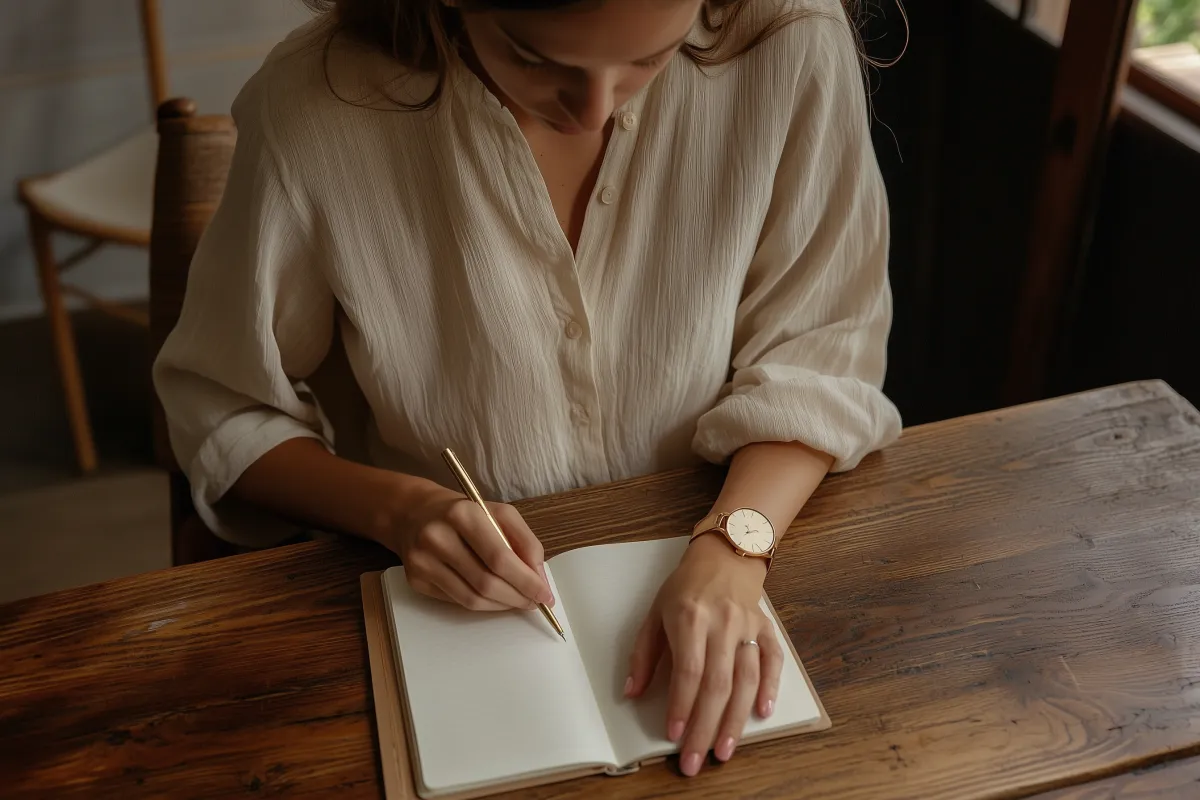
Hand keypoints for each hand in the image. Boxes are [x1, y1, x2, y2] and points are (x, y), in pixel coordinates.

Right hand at [379, 480, 553, 611]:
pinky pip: (457, 601)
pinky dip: (483, 604)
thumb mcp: (500, 514)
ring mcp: (422, 561)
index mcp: (462, 514)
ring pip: (472, 598)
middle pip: (486, 582)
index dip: (526, 581)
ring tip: (518, 601)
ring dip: (502, 605)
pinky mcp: (416, 580)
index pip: (500, 558)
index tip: (545, 594)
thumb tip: (539, 578)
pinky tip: (495, 598)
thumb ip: (525, 542)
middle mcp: (437, 537)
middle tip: (534, 602)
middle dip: (517, 597)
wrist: (416, 514)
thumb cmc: (465, 514)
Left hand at [624, 533, 782, 776]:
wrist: (725, 556)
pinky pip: (772, 661)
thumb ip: (643, 655)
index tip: (673, 734)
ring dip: (735, 720)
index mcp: (690, 619)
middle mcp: (722, 624)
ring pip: (745, 680)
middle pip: (717, 685)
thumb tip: (631, 693)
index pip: (688, 672)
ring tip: (724, 750)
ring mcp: (748, 627)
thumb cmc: (685, 587)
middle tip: (694, 759)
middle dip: (705, 727)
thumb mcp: (655, 613)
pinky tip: (762, 713)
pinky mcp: (766, 629)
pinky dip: (769, 688)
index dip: (681, 706)